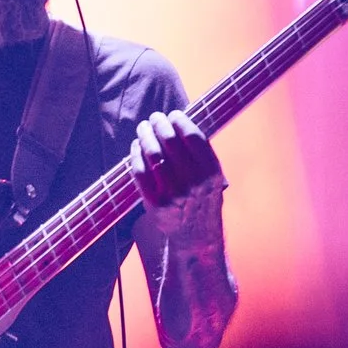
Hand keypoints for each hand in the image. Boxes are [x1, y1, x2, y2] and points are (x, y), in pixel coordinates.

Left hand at [128, 109, 226, 223]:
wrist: (195, 233)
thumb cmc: (202, 195)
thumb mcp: (212, 175)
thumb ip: (200, 150)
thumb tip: (178, 119)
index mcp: (211, 172)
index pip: (192, 136)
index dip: (180, 120)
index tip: (173, 114)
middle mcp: (193, 182)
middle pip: (169, 141)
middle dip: (158, 123)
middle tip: (154, 118)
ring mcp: (173, 193)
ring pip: (152, 153)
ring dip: (144, 135)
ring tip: (143, 128)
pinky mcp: (154, 202)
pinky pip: (139, 170)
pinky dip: (135, 153)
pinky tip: (137, 146)